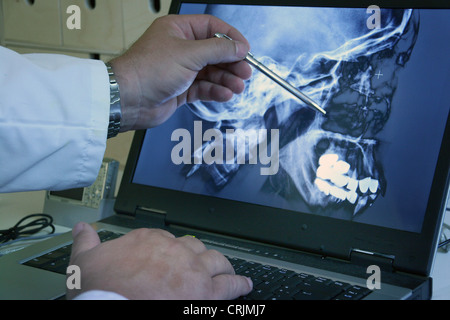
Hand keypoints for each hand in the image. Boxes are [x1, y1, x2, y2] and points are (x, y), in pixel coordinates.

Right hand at [67, 223, 252, 299]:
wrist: (112, 308)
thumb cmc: (101, 291)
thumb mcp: (85, 262)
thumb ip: (86, 242)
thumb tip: (82, 229)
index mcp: (150, 240)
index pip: (168, 240)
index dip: (173, 251)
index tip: (172, 258)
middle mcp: (175, 250)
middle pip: (196, 248)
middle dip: (200, 256)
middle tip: (203, 264)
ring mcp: (193, 270)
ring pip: (216, 261)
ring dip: (223, 266)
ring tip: (229, 271)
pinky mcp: (205, 292)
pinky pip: (230, 286)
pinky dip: (239, 285)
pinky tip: (245, 286)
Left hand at [110, 14, 251, 130]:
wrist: (129, 99)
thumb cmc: (149, 70)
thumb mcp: (189, 54)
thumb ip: (217, 50)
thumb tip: (239, 47)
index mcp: (178, 30)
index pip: (212, 27)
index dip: (231, 38)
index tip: (245, 50)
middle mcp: (180, 48)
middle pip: (214, 52)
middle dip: (231, 63)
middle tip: (246, 72)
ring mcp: (181, 69)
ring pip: (211, 72)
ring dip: (226, 79)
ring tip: (238, 87)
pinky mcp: (181, 89)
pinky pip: (203, 88)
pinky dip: (215, 91)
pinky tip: (225, 95)